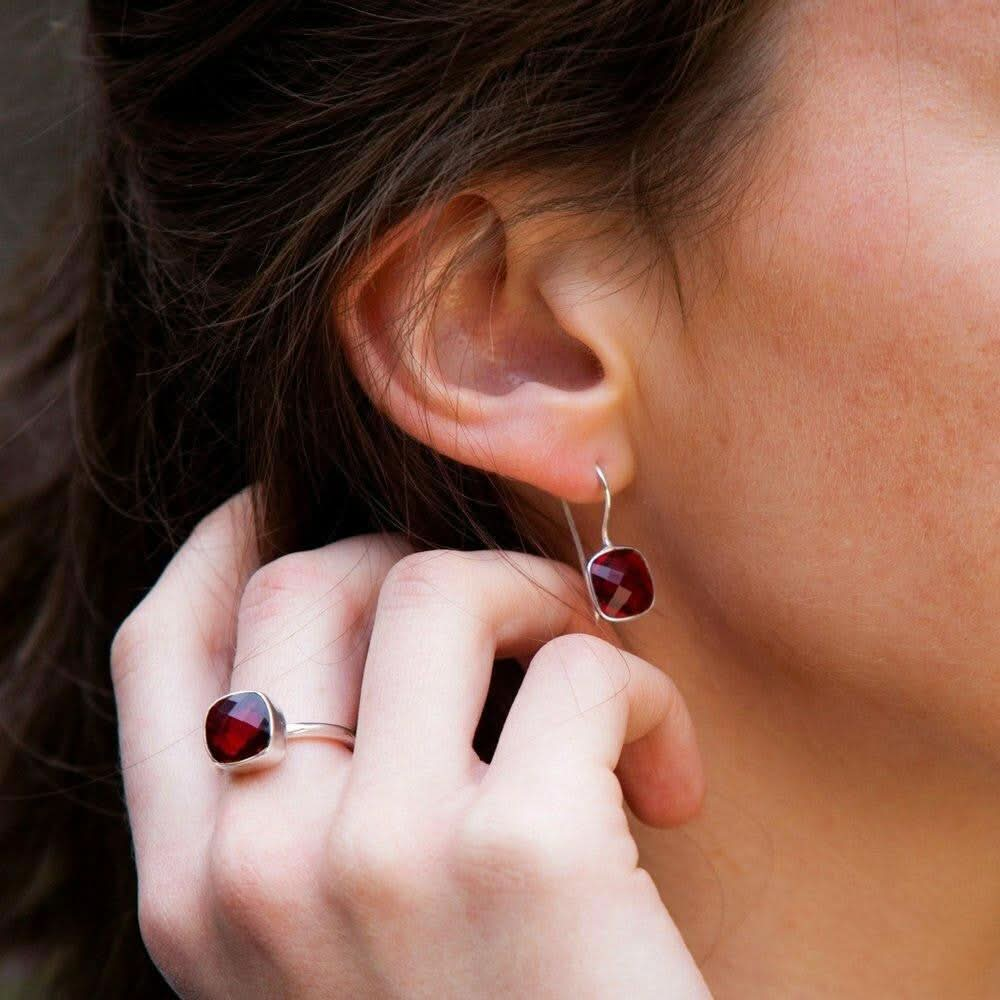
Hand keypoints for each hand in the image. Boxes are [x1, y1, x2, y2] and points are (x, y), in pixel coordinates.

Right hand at [111, 489, 709, 997]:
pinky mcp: (526, 858)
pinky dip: (643, 693)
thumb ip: (305, 809)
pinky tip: (668, 781)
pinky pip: (585, 668)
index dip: (223, 544)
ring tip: (594, 673)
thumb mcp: (335, 941)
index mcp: (193, 895)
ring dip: (537, 598)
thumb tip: (355, 628)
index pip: (163, 650)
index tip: (288, 503)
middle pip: (306, 583)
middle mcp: (258, 870)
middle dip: (422, 563)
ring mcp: (381, 860)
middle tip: (519, 618)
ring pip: (437, 586)